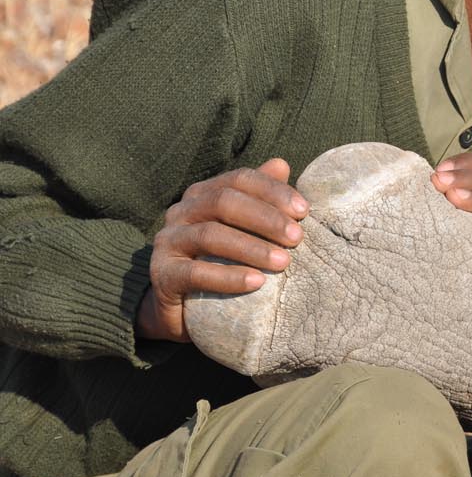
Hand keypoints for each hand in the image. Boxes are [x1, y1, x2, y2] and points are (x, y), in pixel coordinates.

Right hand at [137, 158, 307, 342]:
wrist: (180, 311)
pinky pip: (195, 273)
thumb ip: (259, 198)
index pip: (239, 180)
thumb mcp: (242, 231)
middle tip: (297, 237)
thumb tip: (282, 165)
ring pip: (210, 235)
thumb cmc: (220, 263)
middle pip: (224, 202)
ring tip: (283, 262)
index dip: (272, 190)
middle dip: (265, 218)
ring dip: (251, 248)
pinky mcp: (162, 275)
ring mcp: (167, 242)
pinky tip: (256, 282)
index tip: (304, 210)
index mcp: (202, 194)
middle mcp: (181, 212)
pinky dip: (228, 277)